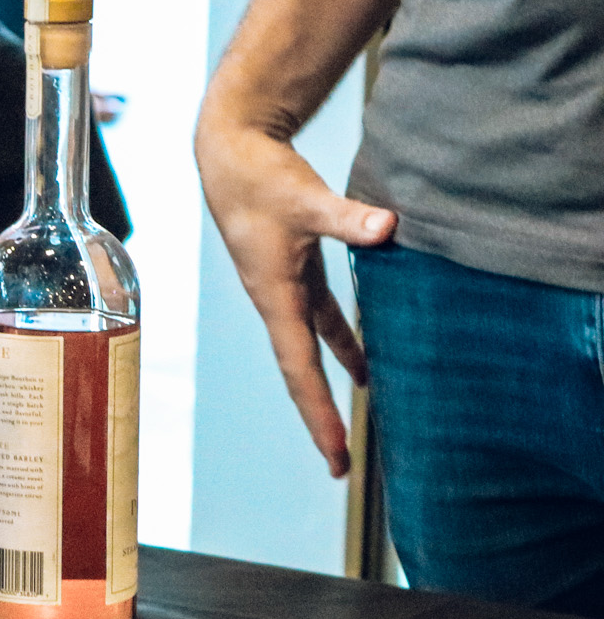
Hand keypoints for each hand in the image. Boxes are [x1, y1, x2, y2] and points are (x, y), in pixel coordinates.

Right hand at [197, 115, 395, 477]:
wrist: (230, 152)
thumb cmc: (260, 175)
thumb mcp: (304, 197)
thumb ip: (347, 217)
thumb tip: (389, 228)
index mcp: (274, 296)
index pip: (300, 369)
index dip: (319, 413)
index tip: (335, 453)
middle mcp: (276, 303)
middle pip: (301, 374)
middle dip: (320, 420)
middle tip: (340, 466)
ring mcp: (284, 290)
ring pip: (310, 352)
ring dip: (329, 388)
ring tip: (354, 427)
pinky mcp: (294, 272)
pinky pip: (320, 321)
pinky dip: (342, 344)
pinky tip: (364, 363)